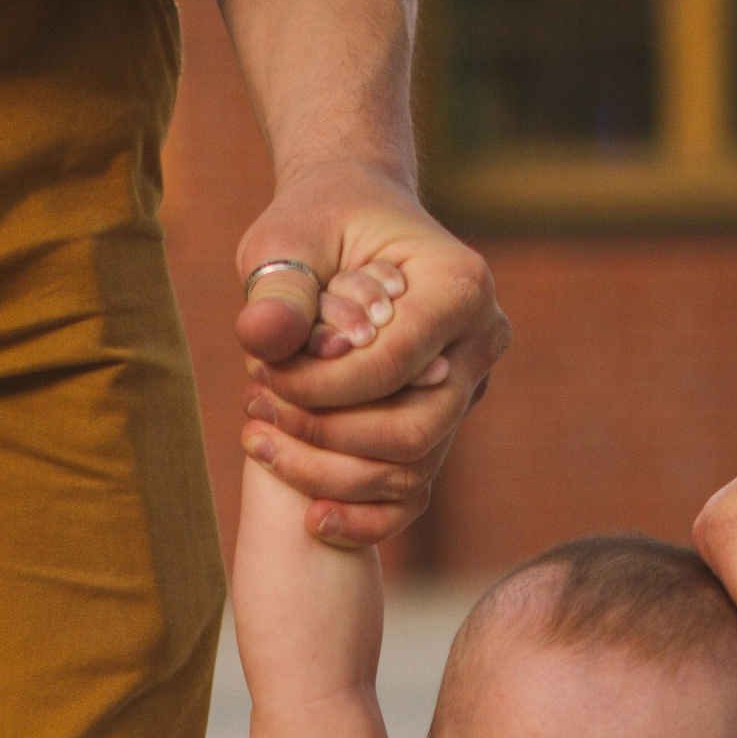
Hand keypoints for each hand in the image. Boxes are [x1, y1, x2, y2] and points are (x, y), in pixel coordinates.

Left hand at [236, 157, 508, 548]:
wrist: (350, 220)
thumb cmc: (318, 223)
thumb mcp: (287, 239)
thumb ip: (279, 289)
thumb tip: (260, 338)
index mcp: (460, 286)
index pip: (393, 365)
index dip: (321, 387)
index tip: (259, 375)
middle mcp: (480, 343)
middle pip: (414, 431)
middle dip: (326, 436)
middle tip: (256, 414)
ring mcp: (468, 390)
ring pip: (411, 470)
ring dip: (327, 473)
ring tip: (258, 440)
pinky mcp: (444, 424)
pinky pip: (414, 495)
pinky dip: (363, 516)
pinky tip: (310, 517)